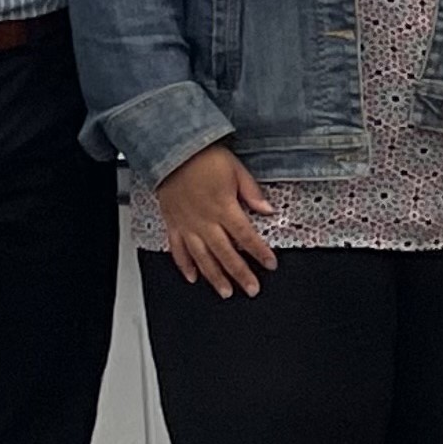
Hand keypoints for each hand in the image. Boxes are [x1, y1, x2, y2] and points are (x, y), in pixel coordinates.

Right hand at [157, 145, 278, 296]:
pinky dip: (185, 265)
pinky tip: (192, 277)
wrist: (172, 151)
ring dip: (215, 277)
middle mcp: (205, 221)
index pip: (246, 236)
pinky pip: (177, 250)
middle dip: (240, 274)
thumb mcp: (236, 170)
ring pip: (202, 258)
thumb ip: (252, 193)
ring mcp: (187, 225)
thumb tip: (268, 209)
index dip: (260, 253)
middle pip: (226, 254)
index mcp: (224, 208)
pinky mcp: (172, 224)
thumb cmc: (204, 158)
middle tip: (251, 289)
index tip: (270, 265)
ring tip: (225, 292)